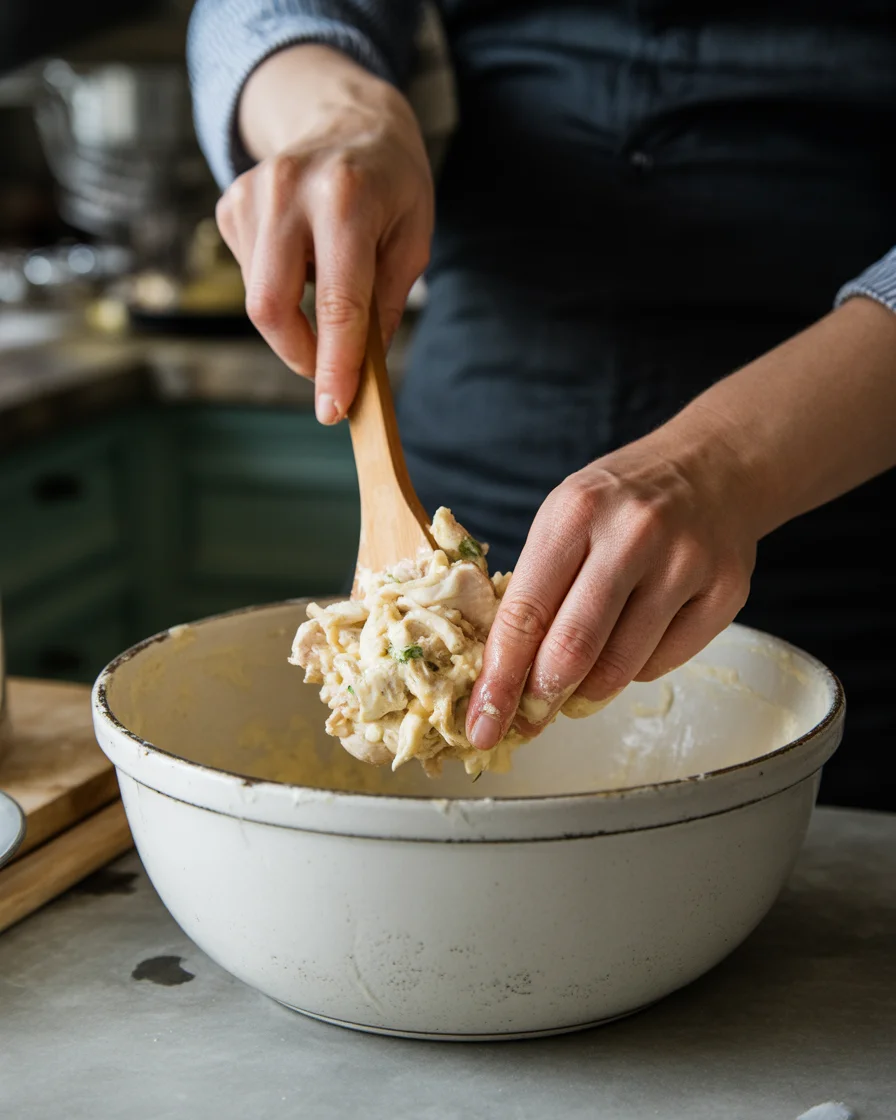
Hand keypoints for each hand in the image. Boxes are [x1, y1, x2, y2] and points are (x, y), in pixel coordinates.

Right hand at [216, 45, 433, 422]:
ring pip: (259, 298)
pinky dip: (280, 288)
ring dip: (296, 320)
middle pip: (271, 307)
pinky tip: (305, 258)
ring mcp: (251, 195)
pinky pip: (251, 277)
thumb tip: (362, 369)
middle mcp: (288, 192)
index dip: (335, 365)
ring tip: (329, 285)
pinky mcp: (230, 205)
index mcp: (346, 199)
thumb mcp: (413, 237)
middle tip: (331, 374)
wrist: (348, 117)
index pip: (336, 303)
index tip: (333, 410)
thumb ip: (387, 303)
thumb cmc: (391, 183)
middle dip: (301, 356)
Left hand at [465, 427, 758, 748]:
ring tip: (575, 690)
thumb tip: (504, 676)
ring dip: (587, 694)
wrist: (711, 467)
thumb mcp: (564, 519)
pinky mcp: (725, 592)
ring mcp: (685, 564)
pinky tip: (627, 648)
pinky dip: (633, 672)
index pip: (525, 613)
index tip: (482, 723)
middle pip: (573, 649)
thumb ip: (535, 588)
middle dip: (541, 699)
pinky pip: (663, 663)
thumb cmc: (619, 502)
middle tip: (528, 719)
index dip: (499, 678)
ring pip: (621, 667)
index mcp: (575, 513)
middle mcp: (632, 535)